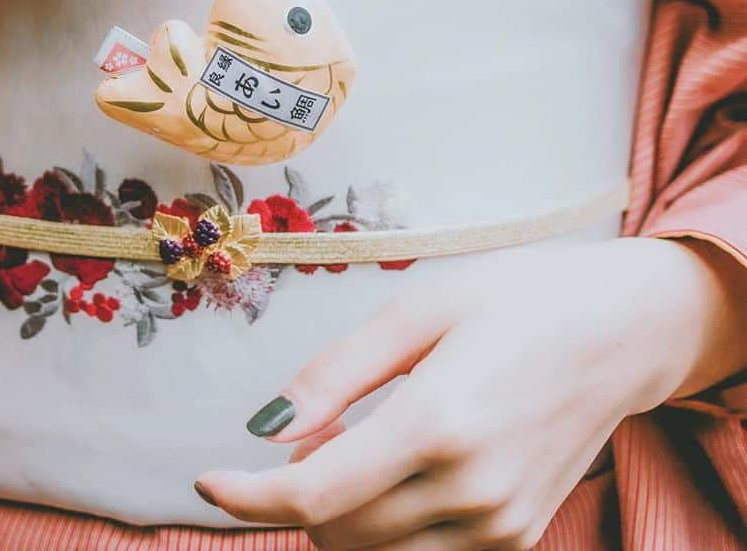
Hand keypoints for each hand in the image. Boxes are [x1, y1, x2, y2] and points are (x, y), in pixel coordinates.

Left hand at [197, 237, 746, 549]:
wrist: (620, 332)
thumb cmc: (517, 301)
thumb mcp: (420, 310)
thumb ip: (338, 374)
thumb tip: (268, 427)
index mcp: (440, 424)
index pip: (317, 497)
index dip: (248, 498)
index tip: (207, 480)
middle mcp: (472, 492)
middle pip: (338, 534)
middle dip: (293, 493)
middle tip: (307, 427)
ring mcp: (501, 526)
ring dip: (337, 515)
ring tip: (350, 441)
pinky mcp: (518, 538)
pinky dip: (384, 526)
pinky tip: (390, 468)